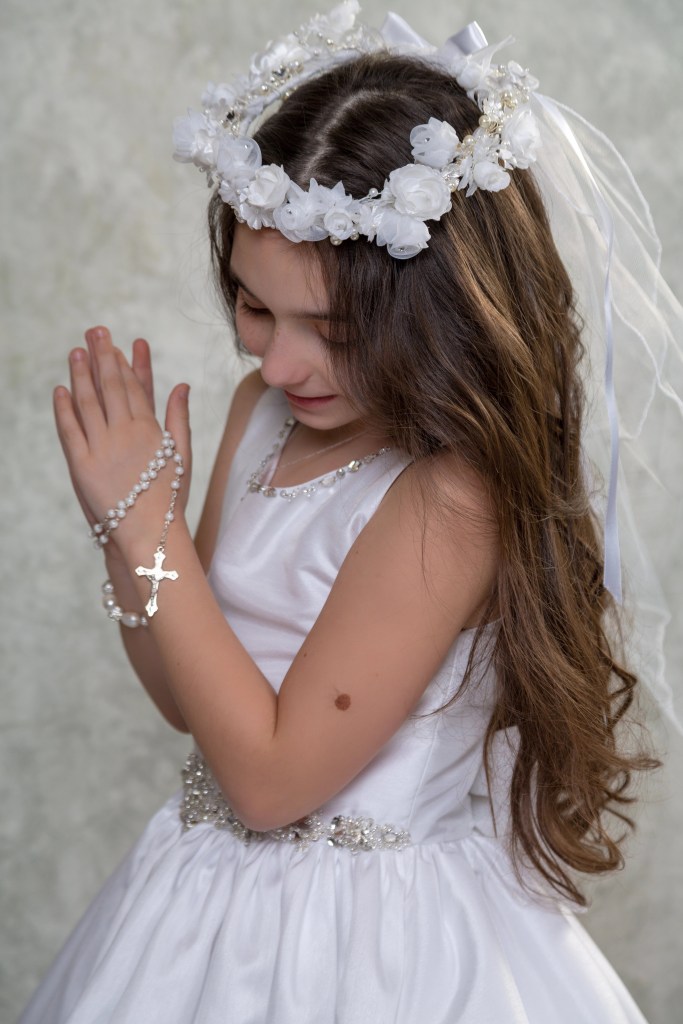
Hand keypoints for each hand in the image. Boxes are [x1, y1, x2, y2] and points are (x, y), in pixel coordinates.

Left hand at [54, 326, 191, 553]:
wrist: (150, 534)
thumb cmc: (169, 499)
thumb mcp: (181, 456)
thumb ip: (178, 418)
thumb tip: (181, 384)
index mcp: (150, 431)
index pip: (134, 388)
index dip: (124, 363)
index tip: (116, 344)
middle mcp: (126, 434)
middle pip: (111, 387)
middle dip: (102, 357)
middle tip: (94, 331)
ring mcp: (102, 448)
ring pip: (88, 403)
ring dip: (80, 375)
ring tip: (75, 352)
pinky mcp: (82, 465)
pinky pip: (69, 430)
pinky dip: (63, 409)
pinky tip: (60, 390)